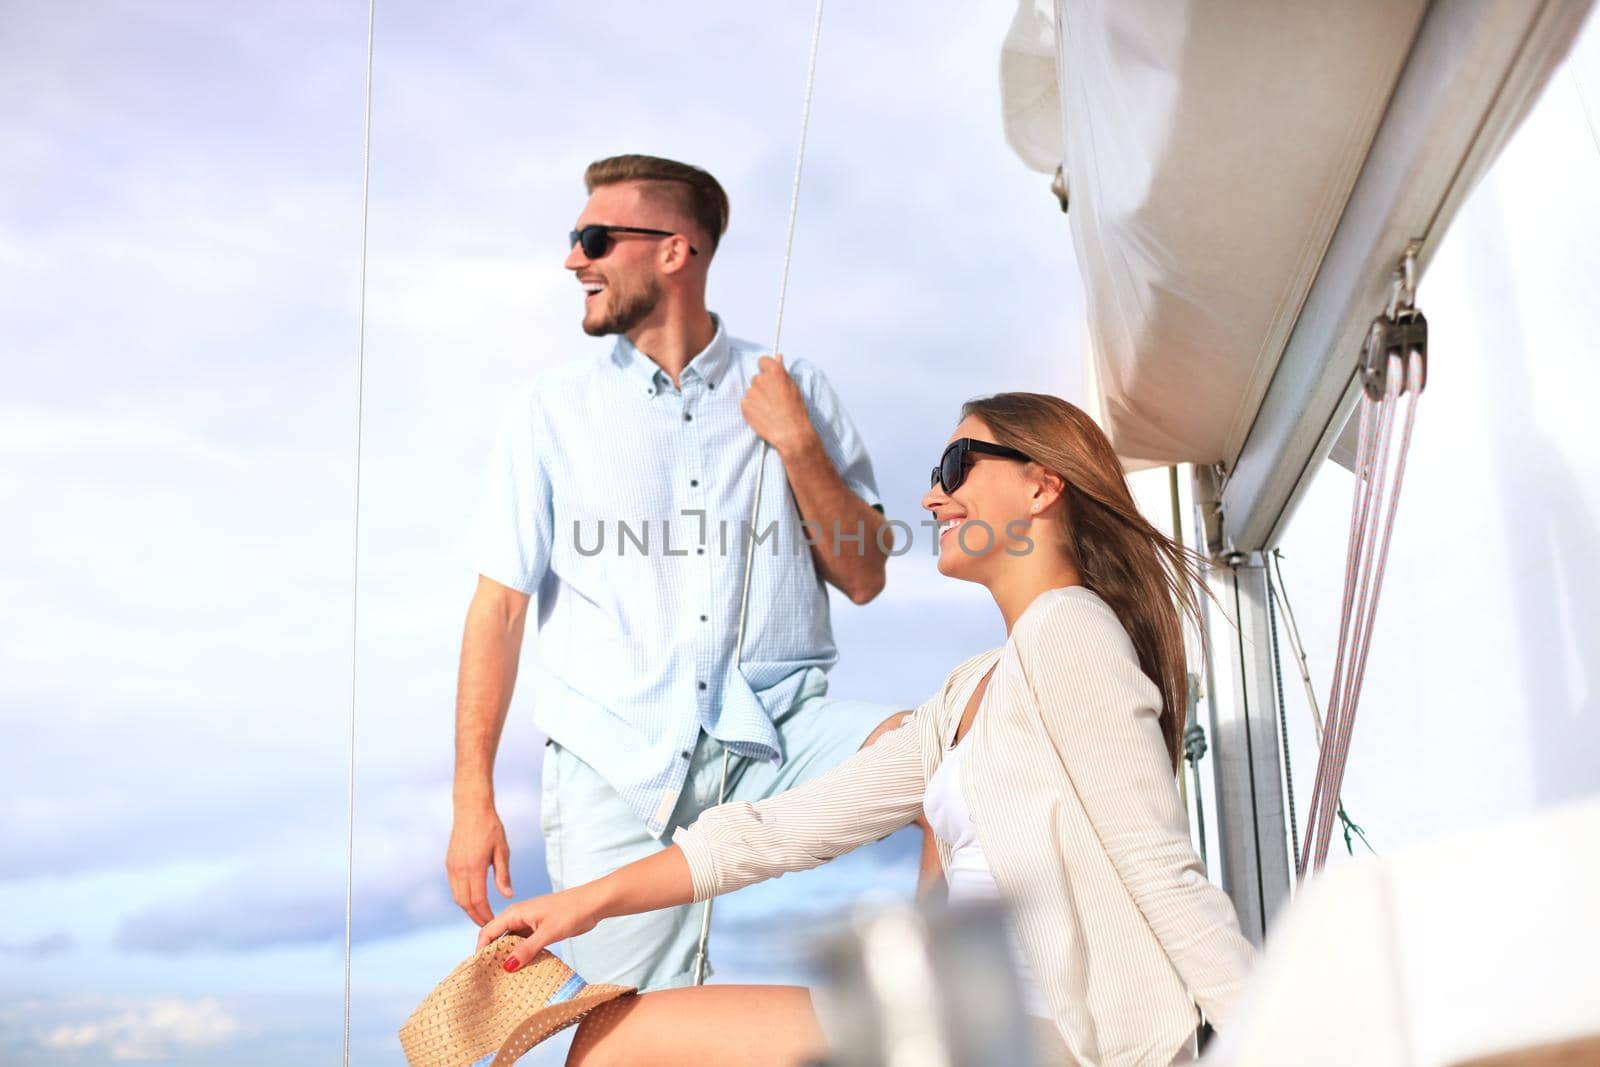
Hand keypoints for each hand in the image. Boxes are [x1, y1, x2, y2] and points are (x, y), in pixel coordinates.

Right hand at [446, 803, 512, 925]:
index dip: (485, 914)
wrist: (471, 809)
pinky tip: (473, 899)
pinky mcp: (449, 863)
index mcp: (474, 867)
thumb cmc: (491, 827)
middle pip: (464, 903)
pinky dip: (462, 897)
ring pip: (457, 897)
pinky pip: (454, 887)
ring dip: (467, 909)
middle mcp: (459, 869)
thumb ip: (503, 875)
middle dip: (475, 916)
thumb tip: (507, 896)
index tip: (493, 922)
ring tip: (481, 914)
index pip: (478, 900)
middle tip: (487, 924)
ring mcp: (452, 867)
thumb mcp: (502, 850)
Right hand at [476, 887, 601, 970]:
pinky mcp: (539, 930)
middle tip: (488, 977)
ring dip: (507, 956)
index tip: (477, 969)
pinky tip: (520, 968)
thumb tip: (507, 966)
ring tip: (502, 977)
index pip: (488, 932)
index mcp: (515, 913)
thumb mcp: (548, 933)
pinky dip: (520, 954)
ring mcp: (529, 924)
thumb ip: (527, 949)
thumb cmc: (571, 912)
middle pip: (496, 937)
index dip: (480, 949)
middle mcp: (518, 918)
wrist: (593, 903)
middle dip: (491, 954)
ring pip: (510, 942)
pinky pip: (523, 943)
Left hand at [740, 354, 817, 456]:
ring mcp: (751, 392)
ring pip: (752, 391)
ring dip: (758, 398)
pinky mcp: (744, 405)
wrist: (790, 432)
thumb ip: (782, 370)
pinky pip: (747, 402)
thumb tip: (778, 357)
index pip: (763, 361)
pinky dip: (752, 408)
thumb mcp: (792, 386)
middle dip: (763, 386)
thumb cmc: (795, 410)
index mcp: (774, 372)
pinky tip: (763, 415)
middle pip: (757, 378)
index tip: (770, 376)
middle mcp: (760, 379)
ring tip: (770, 409)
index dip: (766, 369)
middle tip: (773, 399)